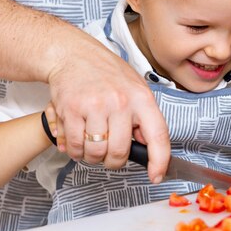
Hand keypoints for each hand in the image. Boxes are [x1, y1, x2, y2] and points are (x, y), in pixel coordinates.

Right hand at [46, 39, 169, 181]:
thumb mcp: (135, 89)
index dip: (159, 160)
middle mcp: (120, 103)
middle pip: (119, 152)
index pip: (158, 135)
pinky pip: (74, 146)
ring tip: (92, 143)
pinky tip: (77, 139)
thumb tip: (147, 145)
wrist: (74, 54)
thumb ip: (143, 116)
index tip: (156, 175)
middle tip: (110, 153)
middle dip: (114, 161)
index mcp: (141, 98)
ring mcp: (94, 106)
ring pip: (95, 153)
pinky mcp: (71, 110)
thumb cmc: (107, 73)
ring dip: (92, 156)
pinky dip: (75, 150)